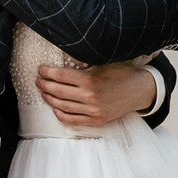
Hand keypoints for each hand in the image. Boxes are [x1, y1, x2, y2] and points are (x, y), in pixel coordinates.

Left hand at [38, 62, 157, 128]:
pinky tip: (55, 109)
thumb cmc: (121, 72)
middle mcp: (89, 96)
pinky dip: (61, 115)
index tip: (40, 70)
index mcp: (90, 79)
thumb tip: (64, 57)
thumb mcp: (103, 62)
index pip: (60, 76)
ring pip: (63, 106)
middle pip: (58, 91)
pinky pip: (73, 120)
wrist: (140, 89)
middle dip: (44, 85)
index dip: (47, 72)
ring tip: (43, 93)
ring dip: (50, 99)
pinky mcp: (96, 119)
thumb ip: (84, 61)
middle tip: (38, 81)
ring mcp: (92, 110)